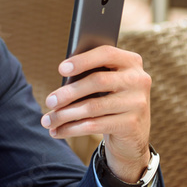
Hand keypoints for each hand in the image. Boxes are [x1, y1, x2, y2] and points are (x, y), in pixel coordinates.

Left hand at [41, 45, 150, 181]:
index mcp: (131, 61)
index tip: (61, 69)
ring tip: (48, 120)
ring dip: (65, 115)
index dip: (83, 60)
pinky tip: (58, 131)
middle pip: (98, 81)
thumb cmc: (111, 100)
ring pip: (93, 107)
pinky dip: (72, 129)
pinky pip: (95, 125)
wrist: (133, 133)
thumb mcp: (106, 84)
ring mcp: (137, 103)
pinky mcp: (131, 124)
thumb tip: (62, 80)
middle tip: (49, 101)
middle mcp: (138, 80)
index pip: (106, 54)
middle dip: (68, 92)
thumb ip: (90, 74)